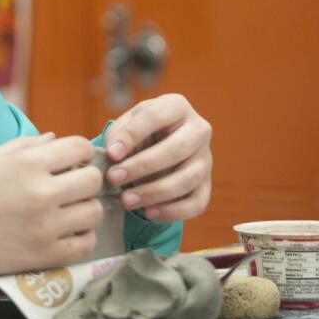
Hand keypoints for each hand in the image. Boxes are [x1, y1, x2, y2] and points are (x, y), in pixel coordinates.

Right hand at [0, 134, 104, 276]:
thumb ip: (23, 146)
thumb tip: (53, 138)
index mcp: (26, 164)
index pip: (79, 147)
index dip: (79, 153)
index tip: (72, 162)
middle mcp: (40, 192)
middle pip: (93, 180)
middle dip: (84, 180)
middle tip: (70, 188)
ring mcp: (45, 225)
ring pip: (94, 212)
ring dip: (84, 209)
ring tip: (67, 212)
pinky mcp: (45, 254)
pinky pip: (86, 244)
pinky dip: (81, 237)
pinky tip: (65, 233)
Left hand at [104, 93, 212, 221]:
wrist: (157, 144)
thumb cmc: (139, 132)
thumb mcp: (127, 123)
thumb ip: (118, 135)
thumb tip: (114, 155)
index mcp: (176, 106)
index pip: (156, 117)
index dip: (132, 135)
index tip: (111, 153)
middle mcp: (198, 130)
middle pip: (176, 150)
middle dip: (142, 166)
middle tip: (114, 178)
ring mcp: (206, 159)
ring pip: (188, 179)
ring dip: (154, 192)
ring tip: (126, 200)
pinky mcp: (207, 184)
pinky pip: (197, 203)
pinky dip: (173, 211)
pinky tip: (148, 213)